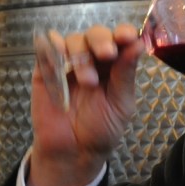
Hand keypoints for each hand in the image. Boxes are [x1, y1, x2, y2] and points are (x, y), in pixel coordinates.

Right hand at [28, 23, 142, 185]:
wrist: (72, 152)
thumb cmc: (100, 129)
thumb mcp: (120, 103)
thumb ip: (126, 73)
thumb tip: (138, 45)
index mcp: (114, 65)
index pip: (120, 39)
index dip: (123, 33)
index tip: (127, 36)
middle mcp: (92, 59)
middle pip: (96, 34)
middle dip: (102, 40)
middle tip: (107, 54)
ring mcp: (68, 63)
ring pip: (74, 40)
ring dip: (81, 55)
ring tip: (88, 82)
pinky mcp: (46, 70)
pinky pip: (47, 49)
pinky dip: (54, 48)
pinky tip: (62, 60)